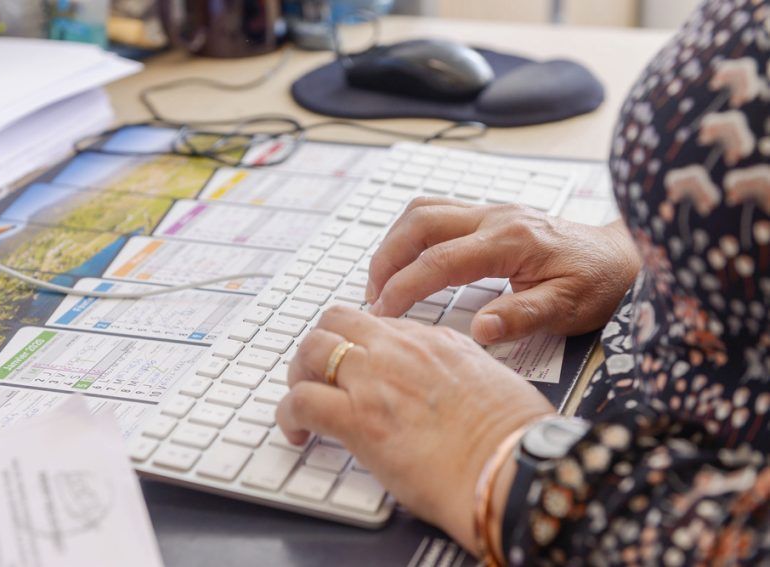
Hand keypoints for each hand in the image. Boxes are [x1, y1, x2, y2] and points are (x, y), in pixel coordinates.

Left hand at [275, 306, 554, 553]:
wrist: (513, 466)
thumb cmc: (512, 435)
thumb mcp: (491, 380)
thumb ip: (458, 372)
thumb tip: (445, 387)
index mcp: (435, 339)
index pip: (377, 323)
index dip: (358, 343)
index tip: (353, 365)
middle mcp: (400, 349)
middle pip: (336, 321)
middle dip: (320, 347)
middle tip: (318, 377)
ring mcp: (375, 379)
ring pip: (312, 349)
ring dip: (299, 374)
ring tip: (303, 402)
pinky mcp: (358, 419)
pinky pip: (301, 400)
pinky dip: (289, 415)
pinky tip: (297, 432)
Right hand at [367, 198, 640, 344]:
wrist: (621, 256)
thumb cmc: (598, 283)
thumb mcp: (567, 309)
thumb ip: (521, 318)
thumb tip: (478, 331)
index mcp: (511, 241)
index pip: (440, 261)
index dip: (404, 287)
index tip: (382, 313)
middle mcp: (495, 216)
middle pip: (419, 222)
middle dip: (387, 259)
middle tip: (373, 297)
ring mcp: (491, 210)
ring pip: (423, 210)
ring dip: (394, 242)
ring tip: (382, 280)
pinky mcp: (489, 214)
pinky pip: (436, 212)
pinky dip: (410, 235)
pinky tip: (406, 260)